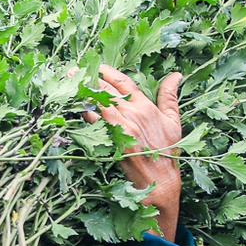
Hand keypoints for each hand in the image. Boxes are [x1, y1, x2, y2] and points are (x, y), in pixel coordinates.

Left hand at [83, 65, 183, 238]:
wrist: (159, 178)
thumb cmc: (167, 151)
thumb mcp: (173, 120)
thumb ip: (170, 95)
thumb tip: (176, 74)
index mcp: (146, 107)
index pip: (124, 83)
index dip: (109, 73)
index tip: (98, 66)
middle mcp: (132, 114)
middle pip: (107, 91)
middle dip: (90, 79)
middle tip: (74, 70)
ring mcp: (121, 127)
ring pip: (98, 104)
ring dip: (83, 92)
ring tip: (69, 83)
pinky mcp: (112, 140)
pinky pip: (94, 122)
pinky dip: (83, 112)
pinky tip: (73, 106)